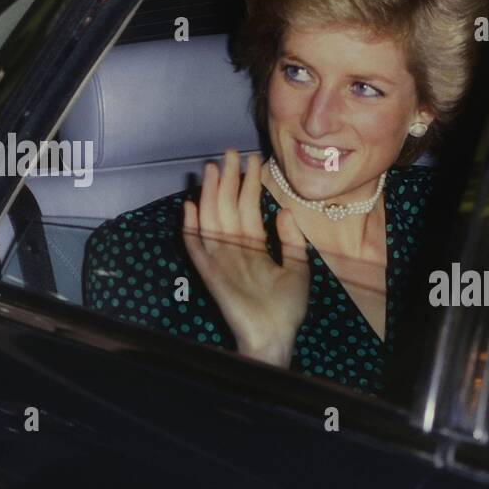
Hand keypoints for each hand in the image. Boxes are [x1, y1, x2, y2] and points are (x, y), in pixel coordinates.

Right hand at [182, 149, 309, 366]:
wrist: (275, 335)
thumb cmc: (287, 308)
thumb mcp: (298, 267)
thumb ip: (291, 240)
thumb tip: (284, 210)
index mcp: (255, 247)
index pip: (249, 208)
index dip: (250, 184)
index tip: (254, 159)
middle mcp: (235, 249)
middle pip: (228, 208)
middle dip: (228, 180)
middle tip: (229, 152)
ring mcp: (221, 259)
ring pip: (211, 220)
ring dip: (210, 194)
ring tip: (213, 169)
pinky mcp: (211, 274)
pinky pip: (197, 248)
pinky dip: (191, 228)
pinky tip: (190, 207)